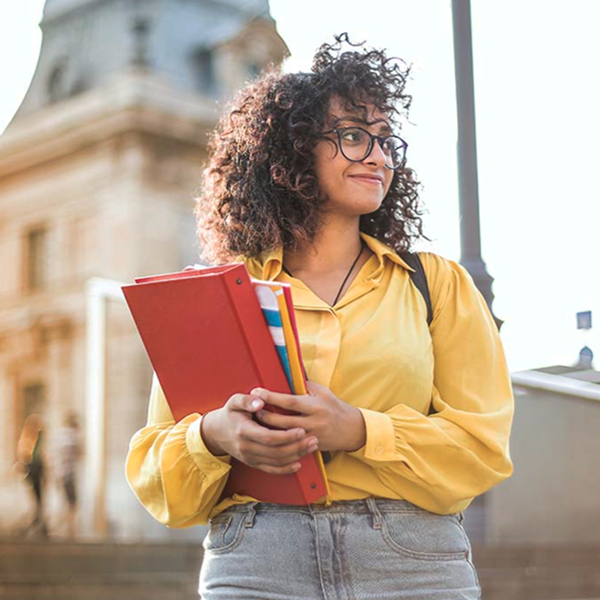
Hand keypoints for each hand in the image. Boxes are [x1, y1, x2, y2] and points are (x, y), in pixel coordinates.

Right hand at [200, 393, 318, 474]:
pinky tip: (298, 463)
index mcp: (243, 431)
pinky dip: (286, 469)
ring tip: (311, 447)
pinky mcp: (253, 463)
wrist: (217, 432)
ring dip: (296, 456)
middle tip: (313, 439)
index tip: (301, 430)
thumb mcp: (234, 402)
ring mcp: (250, 457)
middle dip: (297, 447)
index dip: (286, 436)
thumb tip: (260, 401)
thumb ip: (247, 400)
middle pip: (275, 451)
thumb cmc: (230, 414)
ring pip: (276, 461)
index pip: (268, 437)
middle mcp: (246, 447)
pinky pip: (271, 470)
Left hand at [251, 381, 365, 452]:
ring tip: (256, 421)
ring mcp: (311, 436)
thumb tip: (287, 376)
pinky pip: (290, 445)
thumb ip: (306, 386)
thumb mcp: (323, 392)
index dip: (272, 397)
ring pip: (284, 435)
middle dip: (265, 415)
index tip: (257, 391)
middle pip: (283, 421)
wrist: (352, 430)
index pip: (289, 401)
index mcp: (315, 406)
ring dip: (268, 429)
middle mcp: (313, 422)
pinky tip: (268, 436)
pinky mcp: (310, 447)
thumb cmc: (336, 407)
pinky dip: (278, 440)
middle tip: (252, 408)